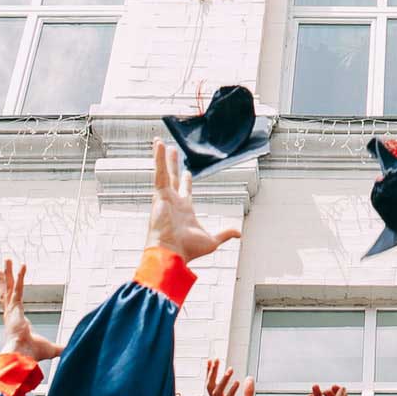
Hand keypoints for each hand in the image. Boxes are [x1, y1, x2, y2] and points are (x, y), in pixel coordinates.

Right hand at [0, 260, 62, 361]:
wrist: (22, 355)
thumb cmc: (32, 354)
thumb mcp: (49, 349)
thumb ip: (60, 348)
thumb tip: (71, 350)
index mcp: (16, 323)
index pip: (12, 305)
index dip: (10, 295)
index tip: (9, 289)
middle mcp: (10, 314)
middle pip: (6, 292)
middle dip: (5, 280)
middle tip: (1, 269)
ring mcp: (11, 310)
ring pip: (9, 287)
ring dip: (9, 272)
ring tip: (7, 259)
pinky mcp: (14, 307)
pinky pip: (18, 288)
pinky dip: (20, 276)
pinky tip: (23, 265)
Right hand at [148, 139, 240, 262]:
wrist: (171, 252)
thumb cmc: (187, 250)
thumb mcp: (211, 240)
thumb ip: (224, 233)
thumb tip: (238, 233)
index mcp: (184, 210)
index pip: (185, 191)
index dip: (186, 181)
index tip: (188, 172)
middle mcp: (173, 202)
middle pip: (173, 178)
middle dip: (173, 164)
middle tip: (171, 151)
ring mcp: (165, 197)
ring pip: (163, 172)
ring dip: (162, 157)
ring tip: (160, 142)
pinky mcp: (159, 194)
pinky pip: (159, 172)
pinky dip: (158, 158)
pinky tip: (158, 145)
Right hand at [206, 361, 256, 395]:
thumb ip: (248, 394)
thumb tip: (249, 378)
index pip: (213, 387)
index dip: (212, 374)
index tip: (212, 360)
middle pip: (211, 388)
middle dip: (212, 374)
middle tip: (215, 359)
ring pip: (217, 394)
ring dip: (222, 381)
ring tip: (230, 369)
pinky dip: (231, 392)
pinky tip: (237, 382)